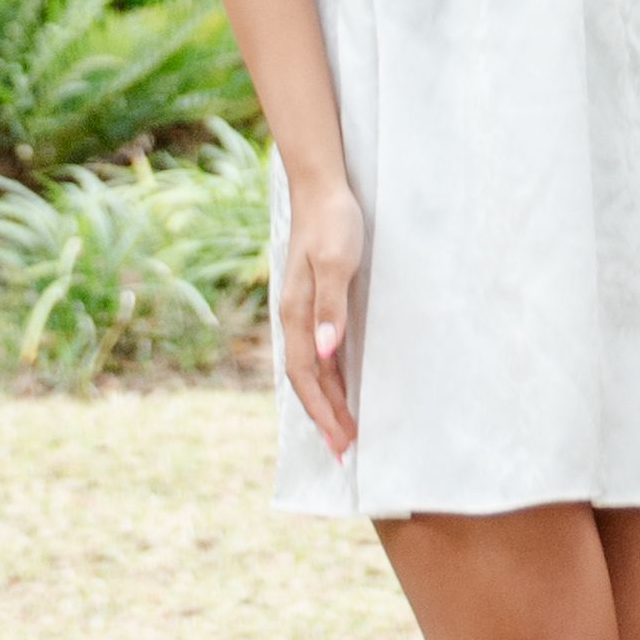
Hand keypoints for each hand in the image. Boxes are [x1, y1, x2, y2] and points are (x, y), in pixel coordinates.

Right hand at [279, 172, 367, 460]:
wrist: (321, 188)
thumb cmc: (332, 222)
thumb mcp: (336, 261)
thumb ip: (330, 307)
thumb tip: (326, 352)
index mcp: (297, 314)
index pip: (307, 376)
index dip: (322, 410)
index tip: (340, 440)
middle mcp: (295, 318)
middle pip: (306, 380)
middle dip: (323, 416)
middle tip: (343, 450)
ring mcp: (303, 311)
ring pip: (312, 368)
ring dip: (326, 399)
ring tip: (343, 428)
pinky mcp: (315, 302)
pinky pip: (318, 352)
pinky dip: (328, 376)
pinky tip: (340, 386)